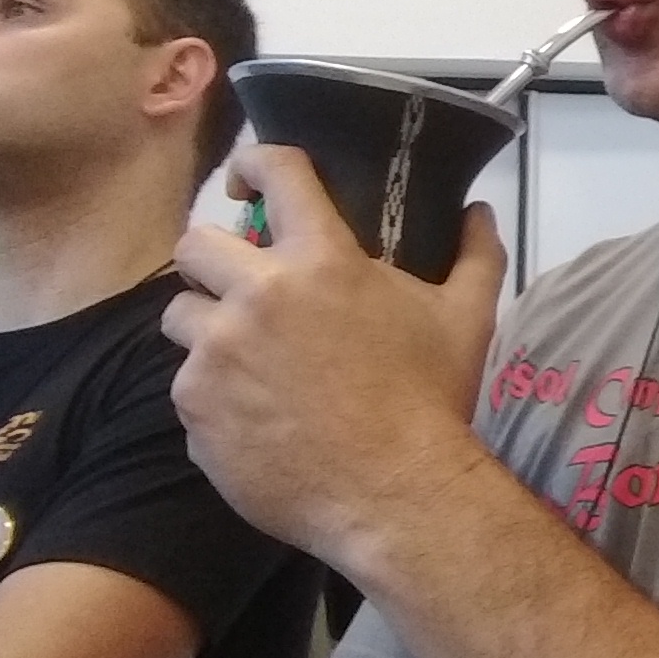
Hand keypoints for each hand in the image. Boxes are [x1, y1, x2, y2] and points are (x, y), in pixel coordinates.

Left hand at [163, 144, 507, 559]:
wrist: (395, 494)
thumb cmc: (432, 399)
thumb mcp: (467, 319)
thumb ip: (475, 254)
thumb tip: (477, 211)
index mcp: (320, 260)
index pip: (274, 173)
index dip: (255, 162)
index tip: (250, 178)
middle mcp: (256, 295)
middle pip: (194, 244)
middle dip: (214, 261)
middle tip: (241, 288)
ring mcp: (216, 354)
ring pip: (181, 317)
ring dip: (208, 330)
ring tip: (246, 362)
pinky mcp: (194, 410)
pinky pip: (187, 387)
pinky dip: (214, 396)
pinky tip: (255, 417)